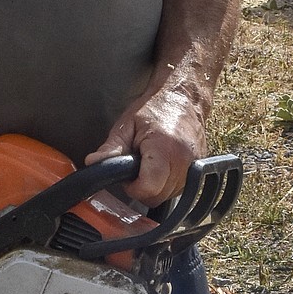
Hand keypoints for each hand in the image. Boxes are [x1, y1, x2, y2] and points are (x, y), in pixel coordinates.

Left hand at [86, 85, 206, 206]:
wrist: (183, 96)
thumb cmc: (155, 108)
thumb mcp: (126, 126)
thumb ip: (110, 149)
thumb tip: (93, 163)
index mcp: (164, 149)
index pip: (148, 188)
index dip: (133, 188)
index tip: (128, 178)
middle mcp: (183, 161)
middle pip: (158, 196)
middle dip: (143, 188)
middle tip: (136, 168)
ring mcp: (195, 167)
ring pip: (169, 196)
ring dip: (156, 187)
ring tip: (150, 164)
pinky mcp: (199, 169)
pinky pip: (180, 189)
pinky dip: (168, 183)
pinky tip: (162, 166)